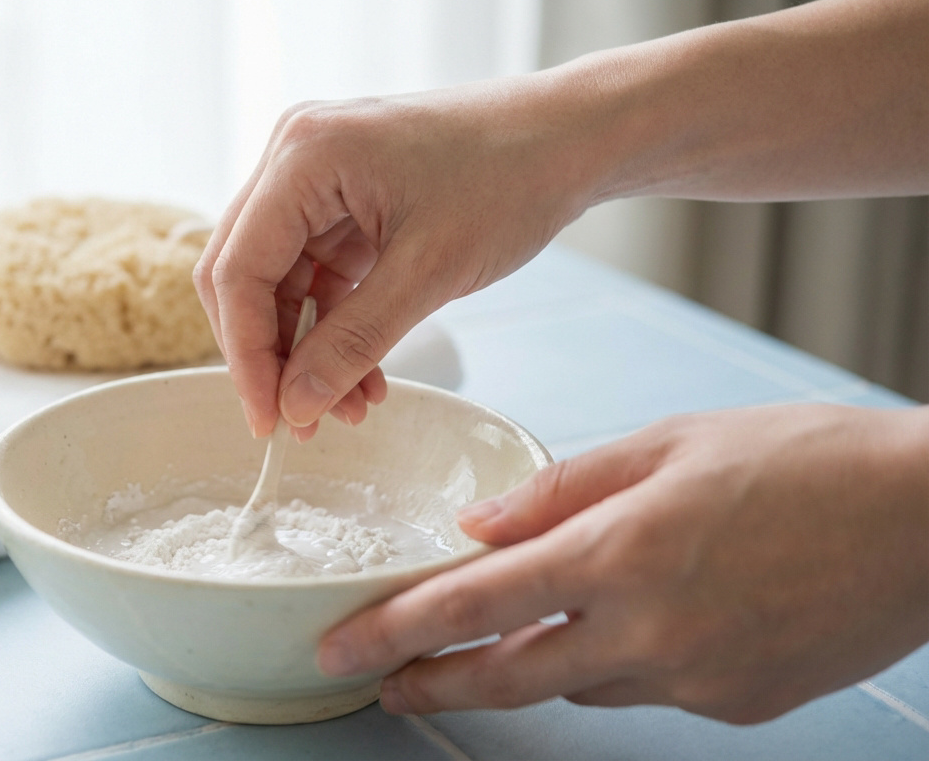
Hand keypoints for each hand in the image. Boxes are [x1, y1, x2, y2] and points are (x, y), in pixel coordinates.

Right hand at [193, 80, 600, 439]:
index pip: (238, 270)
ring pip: (280, 283)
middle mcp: (294, 158)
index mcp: (303, 157)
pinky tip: (366, 375)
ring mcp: (318, 179)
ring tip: (351, 407)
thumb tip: (295, 407)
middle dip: (271, 355)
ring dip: (308, 349)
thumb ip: (353, 343)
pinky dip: (335, 326)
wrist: (571, 139)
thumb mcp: (428, 273)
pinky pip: (317, 275)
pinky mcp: (344, 201)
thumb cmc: (510, 178)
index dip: (247, 354)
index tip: (269, 420)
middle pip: (245, 275)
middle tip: (299, 421)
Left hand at [317, 404, 928, 723]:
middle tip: (385, 684)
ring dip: (534, 663)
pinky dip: (619, 660)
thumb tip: (478, 529)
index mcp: (623, 552)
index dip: (397, 632)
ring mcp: (696, 681)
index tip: (344, 648)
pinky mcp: (736, 706)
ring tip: (510, 633)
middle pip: (508, 677)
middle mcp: (651, 632)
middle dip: (435, 684)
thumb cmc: (804, 459)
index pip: (475, 606)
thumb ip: (561, 489)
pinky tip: (636, 620)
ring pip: (579, 684)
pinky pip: (646, 690)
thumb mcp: (669, 442)